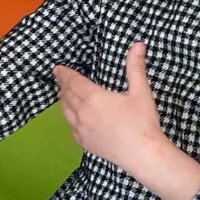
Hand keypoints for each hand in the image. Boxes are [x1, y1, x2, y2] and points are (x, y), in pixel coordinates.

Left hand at [52, 42, 199, 199]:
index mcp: (94, 98)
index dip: (64, 74)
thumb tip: (138, 44)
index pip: (73, 82)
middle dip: (63, 85)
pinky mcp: (85, 143)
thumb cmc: (143, 122)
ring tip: (63, 94)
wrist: (142, 154)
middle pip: (67, 96)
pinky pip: (70, 127)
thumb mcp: (141, 92)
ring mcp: (82, 130)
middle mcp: (83, 113)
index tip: (57, 68)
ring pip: (65, 112)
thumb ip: (135, 67)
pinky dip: (68, 117)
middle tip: (59, 78)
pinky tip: (72, 117)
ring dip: (63, 101)